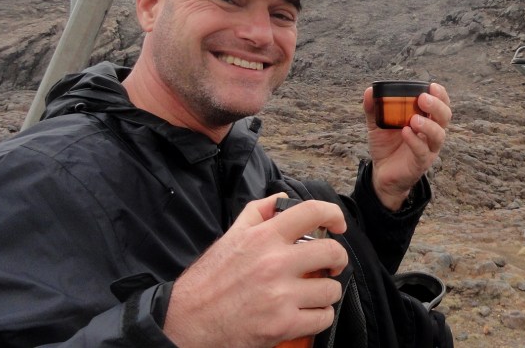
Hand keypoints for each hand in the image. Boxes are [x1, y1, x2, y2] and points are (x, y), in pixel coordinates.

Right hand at [163, 194, 348, 347]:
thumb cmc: (208, 281)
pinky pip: (324, 318)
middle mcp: (275, 263)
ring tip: (312, 294)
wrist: (186, 322)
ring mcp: (280, 295)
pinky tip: (306, 313)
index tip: (338, 225)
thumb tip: (284, 199)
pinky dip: (319, 317)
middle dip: (337, 260)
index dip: (334, 215)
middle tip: (329, 267)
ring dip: (326, 292)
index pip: (312, 212)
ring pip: (332, 289)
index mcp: (263, 238)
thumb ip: (258, 212)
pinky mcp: (282, 325)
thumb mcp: (231, 236)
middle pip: (333, 252)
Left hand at [363, 83, 451, 209]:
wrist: (381, 173)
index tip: (432, 86)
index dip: (441, 95)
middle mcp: (431, 133)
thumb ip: (374, 108)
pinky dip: (415, 141)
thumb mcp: (377, 124)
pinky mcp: (420, 163)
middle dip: (437, 106)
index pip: (441, 105)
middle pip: (445, 117)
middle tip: (423, 99)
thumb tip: (370, 90)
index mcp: (426, 120)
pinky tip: (406, 132)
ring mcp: (428, 149)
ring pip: (439, 135)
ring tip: (414, 120)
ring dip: (428, 125)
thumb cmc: (386, 145)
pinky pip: (423, 151)